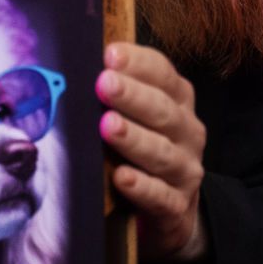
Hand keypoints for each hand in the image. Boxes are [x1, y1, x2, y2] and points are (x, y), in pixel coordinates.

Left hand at [95, 42, 208, 262]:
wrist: (171, 209)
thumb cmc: (143, 150)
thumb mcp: (138, 117)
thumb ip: (116, 91)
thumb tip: (75, 61)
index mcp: (178, 102)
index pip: (164, 74)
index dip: (139, 63)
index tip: (110, 54)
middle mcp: (187, 132)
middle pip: (163, 110)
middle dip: (133, 96)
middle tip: (104, 83)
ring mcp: (185, 170)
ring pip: (161, 153)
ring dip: (134, 138)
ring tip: (107, 126)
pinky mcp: (177, 206)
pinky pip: (160, 196)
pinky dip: (141, 187)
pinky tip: (121, 177)